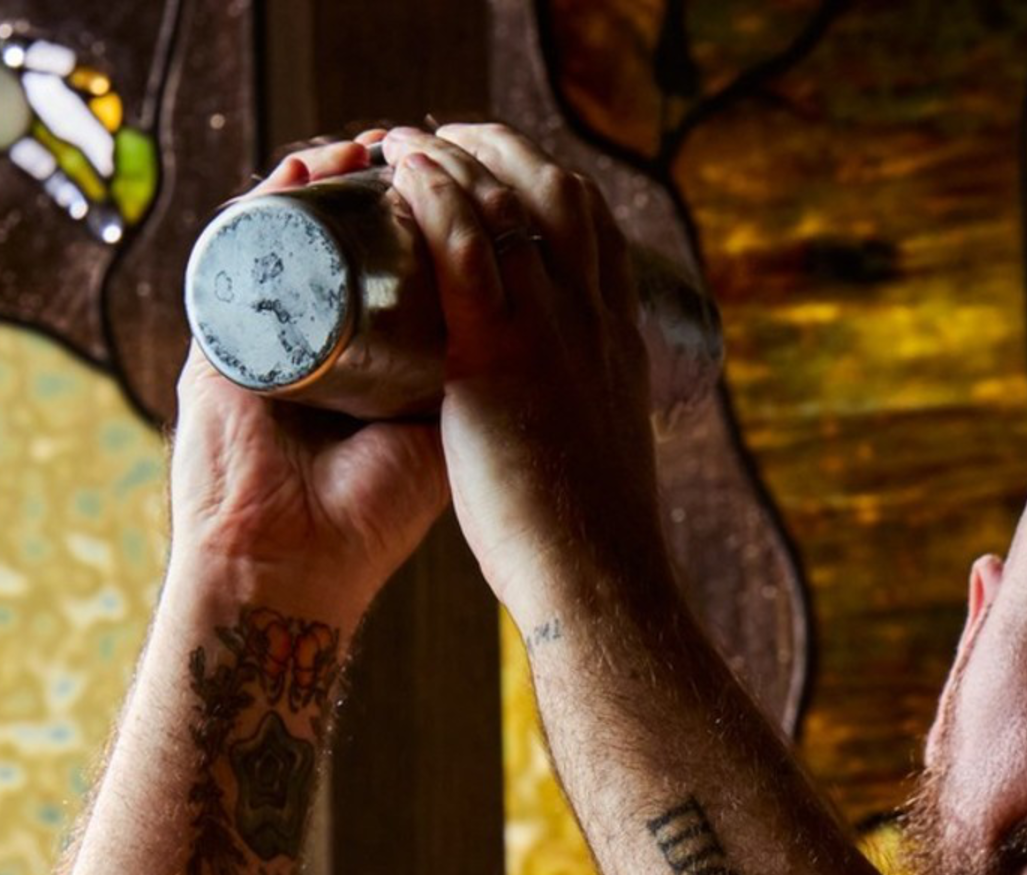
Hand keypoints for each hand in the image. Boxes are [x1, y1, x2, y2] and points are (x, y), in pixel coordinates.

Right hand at [167, 137, 448, 619]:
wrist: (292, 573)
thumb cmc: (368, 521)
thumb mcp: (444, 439)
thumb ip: (483, 388)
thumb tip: (545, 327)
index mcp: (351, 353)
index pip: (381, 263)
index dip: (418, 215)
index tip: (461, 179)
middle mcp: (302, 332)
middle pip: (334, 233)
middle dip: (372, 183)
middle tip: (412, 148)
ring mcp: (256, 329)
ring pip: (287, 228)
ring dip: (322, 177)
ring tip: (363, 150)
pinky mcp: (216, 338)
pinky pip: (235, 250)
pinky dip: (268, 203)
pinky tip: (304, 172)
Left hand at [379, 124, 675, 635]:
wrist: (599, 582)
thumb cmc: (595, 545)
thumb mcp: (601, 459)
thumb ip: (578, 427)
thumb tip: (558, 432)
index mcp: (622, 341)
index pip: (594, 228)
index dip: (546, 185)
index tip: (503, 172)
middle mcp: (595, 318)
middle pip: (557, 192)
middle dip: (500, 150)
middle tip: (445, 140)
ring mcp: (553, 330)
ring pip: (508, 202)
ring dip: (456, 153)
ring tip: (407, 142)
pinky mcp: (501, 354)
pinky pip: (465, 245)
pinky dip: (434, 191)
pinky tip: (403, 166)